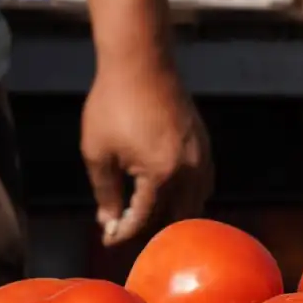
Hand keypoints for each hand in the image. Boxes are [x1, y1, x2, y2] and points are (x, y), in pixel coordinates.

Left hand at [80, 62, 212, 245]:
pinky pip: (204, 181)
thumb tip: (108, 220)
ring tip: (152, 214)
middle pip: (178, 217)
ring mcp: (202, 157)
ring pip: (197, 201)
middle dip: (154, 228)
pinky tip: (172, 191)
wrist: (140, 63)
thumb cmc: (113, 103)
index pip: (144, 217)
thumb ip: (105, 192)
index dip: (122, 232)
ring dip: (176, 213)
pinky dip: (190, 193)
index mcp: (161, 175)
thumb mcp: (98, 152)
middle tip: (130, 229)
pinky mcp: (205, 143)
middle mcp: (189, 171)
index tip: (107, 239)